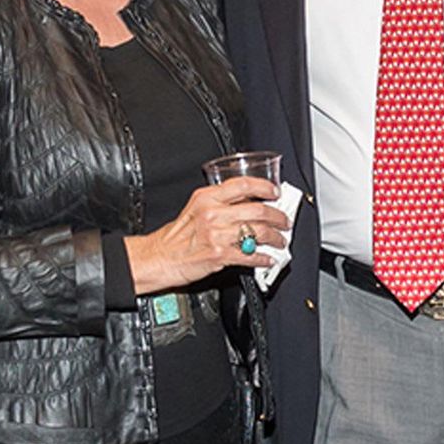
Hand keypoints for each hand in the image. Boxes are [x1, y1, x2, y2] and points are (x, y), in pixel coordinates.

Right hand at [123, 176, 288, 294]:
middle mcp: (213, 213)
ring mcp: (217, 235)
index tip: (276, 193)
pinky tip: (267, 259)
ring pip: (258, 233)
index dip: (265, 188)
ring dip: (275, 238)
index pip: (243, 185)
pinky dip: (263, 258)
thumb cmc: (176, 237)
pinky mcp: (219, 255)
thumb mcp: (196, 209)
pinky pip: (250, 255)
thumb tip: (249, 202)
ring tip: (279, 241)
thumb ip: (220, 203)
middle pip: (258, 210)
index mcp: (207, 198)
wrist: (159, 258)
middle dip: (278, 217)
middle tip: (284, 221)